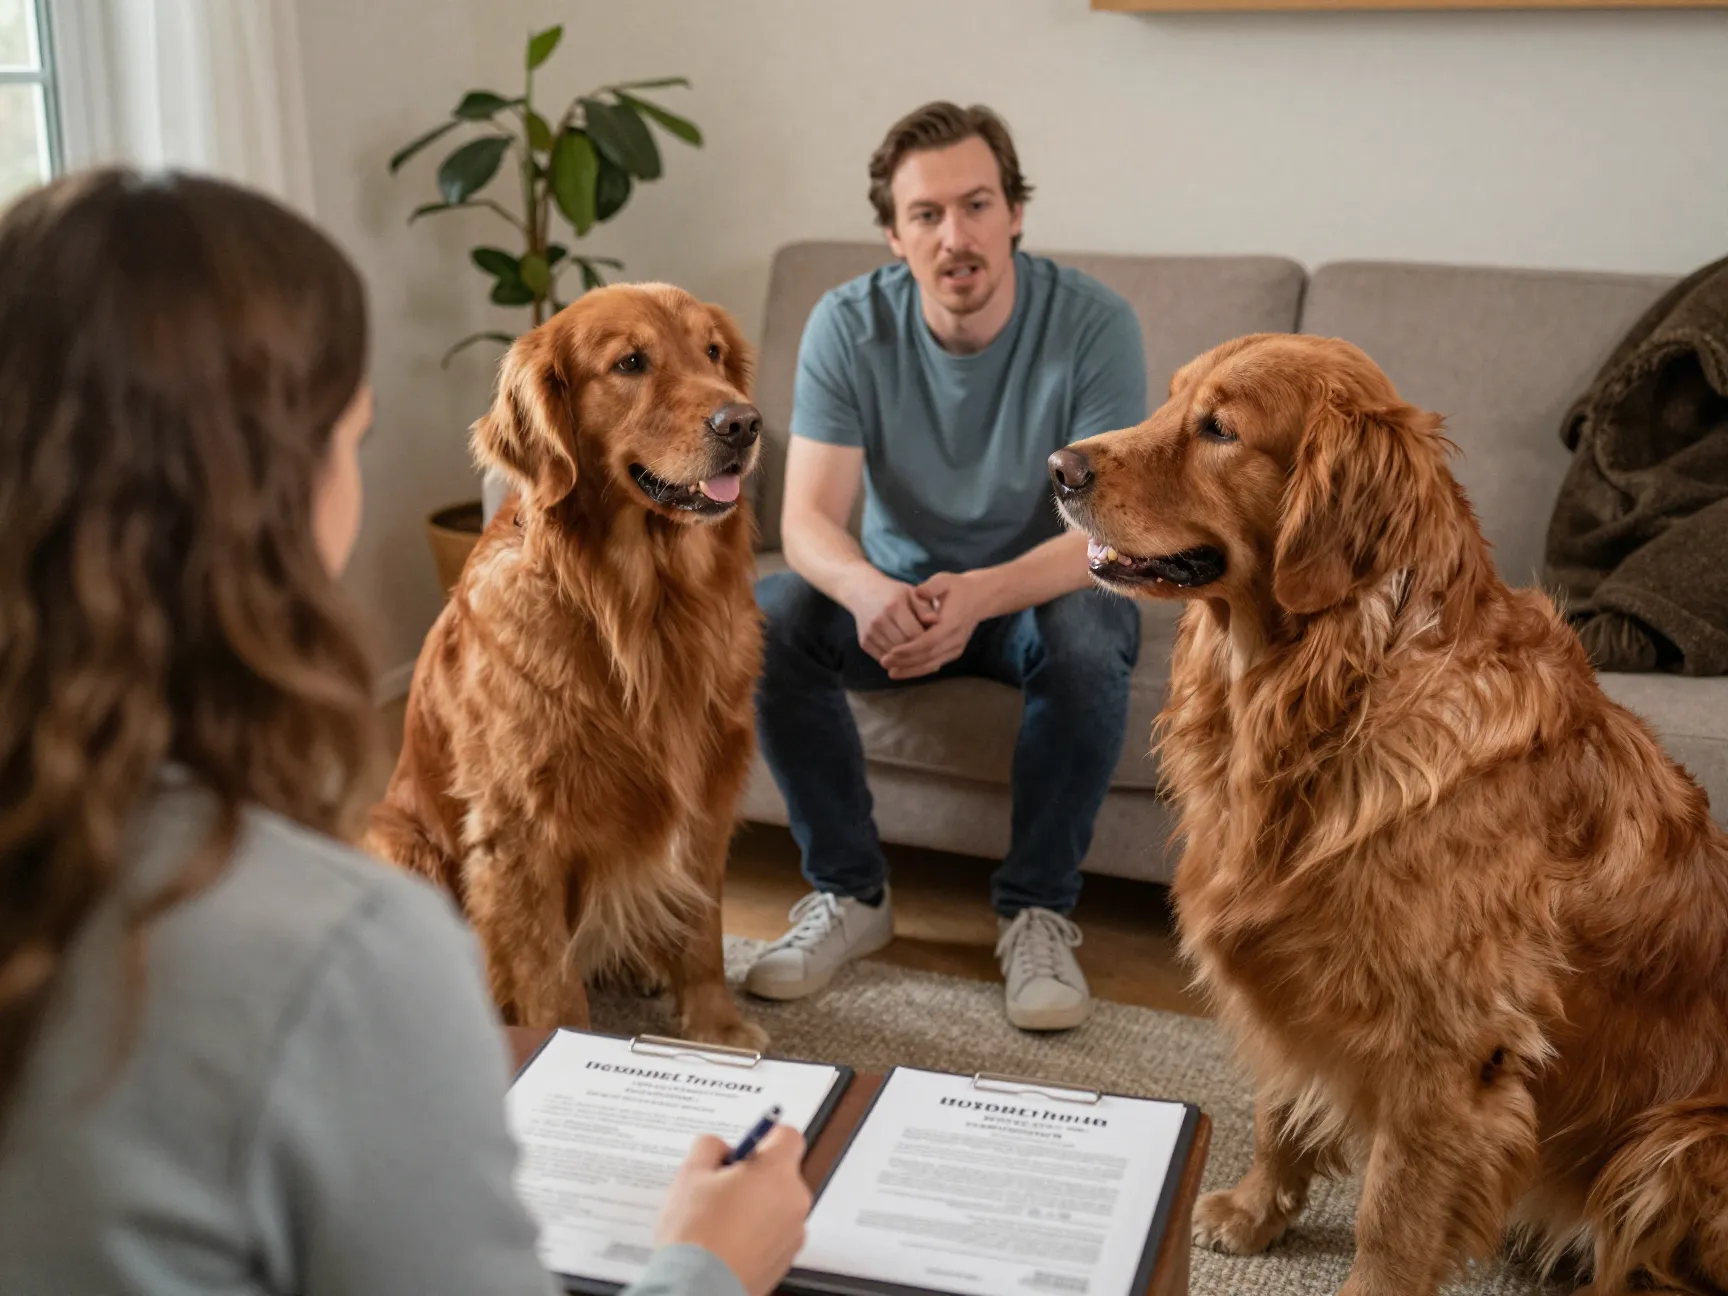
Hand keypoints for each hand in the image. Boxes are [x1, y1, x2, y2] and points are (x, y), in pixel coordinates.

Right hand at [654, 1126, 812, 1295]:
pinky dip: (756, 1233)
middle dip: (754, 1175)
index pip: (788, 1135)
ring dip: (755, 1205)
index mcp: (777, 1174)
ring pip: (776, 1204)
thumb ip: (709, 1146)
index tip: (744, 1148)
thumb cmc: (697, 1235)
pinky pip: (773, 1233)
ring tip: (719, 1219)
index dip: (763, 1138)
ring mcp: (793, 1234)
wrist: (698, 1287)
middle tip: (720, 1187)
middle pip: (781, 1173)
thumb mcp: (690, 1174)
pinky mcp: (785, 1260)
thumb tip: (718, 1147)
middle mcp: (794, 1202)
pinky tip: (727, 1240)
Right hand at [844, 570, 940, 663]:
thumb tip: (937, 621)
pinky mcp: (864, 643)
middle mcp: (879, 620)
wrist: (862, 592)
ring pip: (894, 657)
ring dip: (907, 658)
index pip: (915, 634)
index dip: (928, 641)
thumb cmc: (893, 593)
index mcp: (894, 606)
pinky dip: (895, 660)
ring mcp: (870, 633)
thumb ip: (924, 608)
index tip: (937, 641)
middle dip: (918, 651)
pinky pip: (884, 659)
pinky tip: (904, 654)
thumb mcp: (911, 594)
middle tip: (931, 651)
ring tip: (919, 653)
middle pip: (905, 647)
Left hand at [879, 570, 996, 681]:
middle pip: (928, 656)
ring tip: (891, 672)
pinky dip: (919, 670)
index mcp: (952, 622)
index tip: (891, 651)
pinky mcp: (953, 652)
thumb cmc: (958, 587)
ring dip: (911, 670)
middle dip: (906, 662)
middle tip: (884, 662)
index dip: (910, 648)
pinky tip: (904, 671)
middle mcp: (955, 639)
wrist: (979, 598)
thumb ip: (931, 587)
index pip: (929, 641)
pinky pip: (935, 664)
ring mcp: (956, 647)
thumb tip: (918, 592)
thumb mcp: (945, 580)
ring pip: (932, 664)